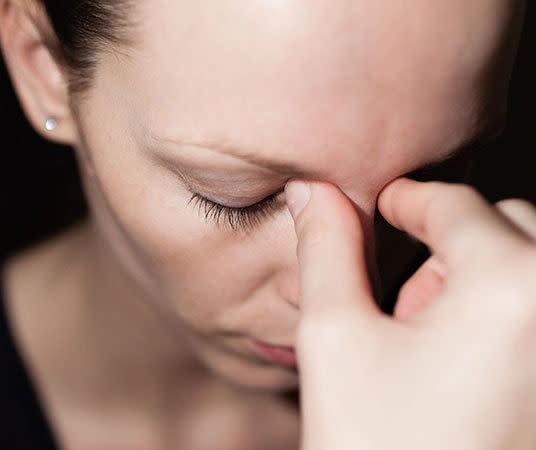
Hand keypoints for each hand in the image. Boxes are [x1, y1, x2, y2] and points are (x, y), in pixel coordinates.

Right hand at [285, 178, 535, 449]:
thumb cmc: (377, 448)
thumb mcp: (335, 340)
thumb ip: (325, 250)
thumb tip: (312, 191)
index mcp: (511, 286)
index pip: (454, 204)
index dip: (407, 201)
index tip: (383, 206)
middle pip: (507, 225)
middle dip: (450, 248)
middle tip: (402, 307)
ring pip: (533, 266)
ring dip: (484, 280)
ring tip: (432, 346)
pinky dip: (511, 315)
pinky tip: (468, 370)